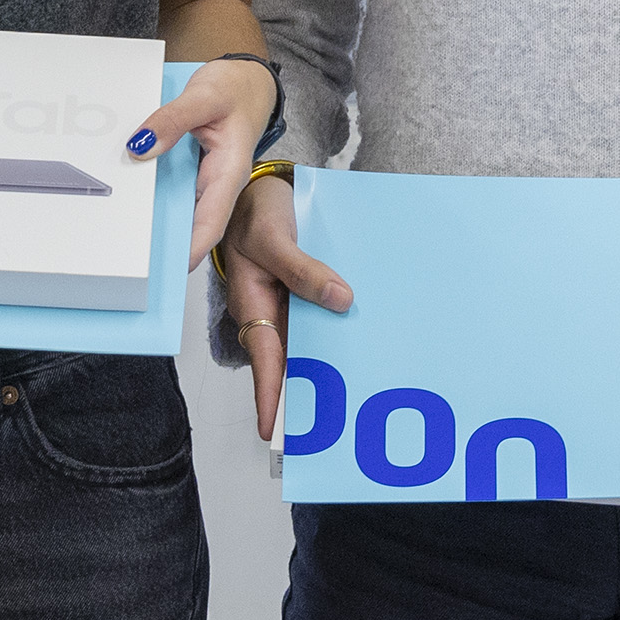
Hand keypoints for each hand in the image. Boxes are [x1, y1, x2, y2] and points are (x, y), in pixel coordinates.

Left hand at [127, 58, 279, 270]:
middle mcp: (218, 183)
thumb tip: (141, 145)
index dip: (193, 248)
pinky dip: (153, 197)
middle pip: (193, 224)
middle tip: (133, 260)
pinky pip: (172, 190)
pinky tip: (130, 201)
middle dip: (167, 245)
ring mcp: (205, 179)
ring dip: (157, 224)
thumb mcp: (204, 96)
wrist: (247, 80)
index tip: (171, 266)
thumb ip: (172, 120)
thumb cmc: (236, 89)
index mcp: (230, 172)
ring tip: (124, 239)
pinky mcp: (193, 171)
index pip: (212, 222)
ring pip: (180, 210)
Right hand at [218, 171, 352, 440]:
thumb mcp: (275, 239)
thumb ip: (304, 271)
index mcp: (253, 306)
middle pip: (290, 362)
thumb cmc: (255, 213)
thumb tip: (342, 300)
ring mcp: (289, 306)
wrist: (259, 188)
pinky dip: (338, 329)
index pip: (264, 360)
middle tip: (330, 428)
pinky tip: (366, 339)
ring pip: (309, 343)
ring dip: (329, 362)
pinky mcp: (306, 293)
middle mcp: (271, 314)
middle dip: (307, 392)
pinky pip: (322, 318)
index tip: (274, 431)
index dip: (269, 396)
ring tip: (360, 393)